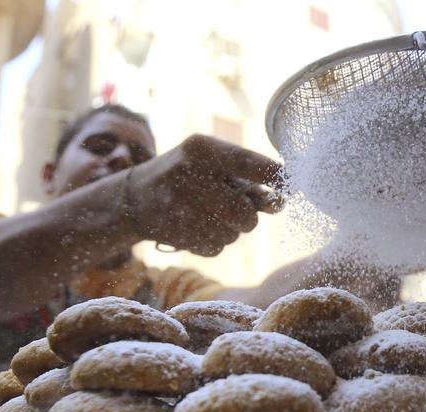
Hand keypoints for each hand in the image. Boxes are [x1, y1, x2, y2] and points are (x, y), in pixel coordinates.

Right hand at [123, 135, 280, 256]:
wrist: (136, 197)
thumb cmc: (187, 175)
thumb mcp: (210, 161)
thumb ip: (246, 177)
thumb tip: (279, 203)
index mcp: (202, 149)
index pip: (250, 164)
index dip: (275, 177)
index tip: (289, 186)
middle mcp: (190, 176)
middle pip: (245, 214)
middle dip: (247, 217)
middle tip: (238, 210)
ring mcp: (180, 207)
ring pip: (233, 234)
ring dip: (229, 229)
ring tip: (209, 214)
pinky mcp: (176, 233)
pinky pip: (217, 247)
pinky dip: (214, 241)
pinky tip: (197, 226)